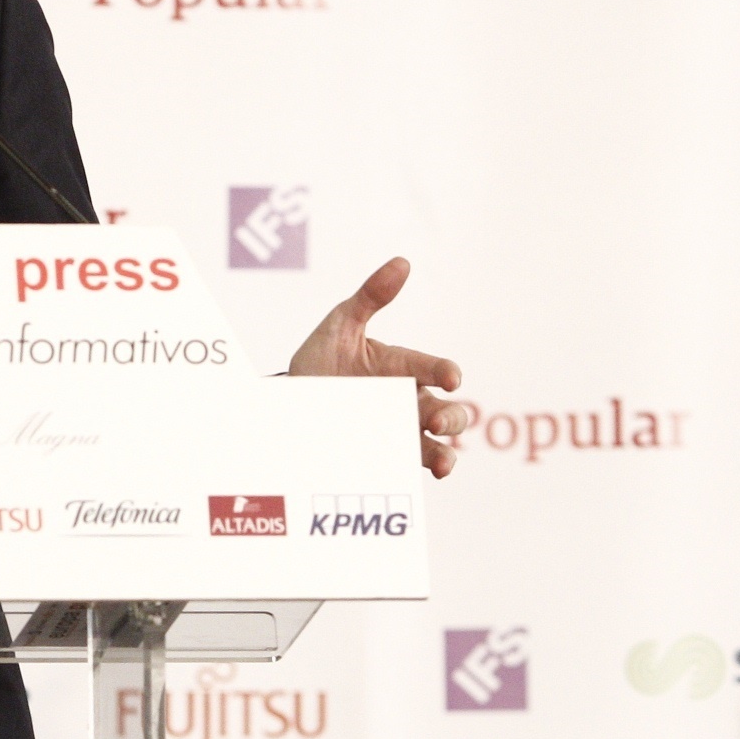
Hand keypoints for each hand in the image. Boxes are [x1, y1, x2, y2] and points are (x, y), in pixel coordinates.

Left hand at [288, 256, 469, 478]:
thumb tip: (403, 262)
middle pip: (449, 411)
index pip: (432, 368)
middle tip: (435, 420)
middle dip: (451, 417)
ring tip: (442, 462)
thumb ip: (370, 296)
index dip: (444, 371)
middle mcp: (408, 401)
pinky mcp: (385, 457)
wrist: (288, 404)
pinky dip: (422, 471)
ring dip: (445, 453)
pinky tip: (424, 476)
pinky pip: (410, 467)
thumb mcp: (339, 325)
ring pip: (438, 446)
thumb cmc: (321, 360)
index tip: (449, 377)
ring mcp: (399, 432)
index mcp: (402, 368)